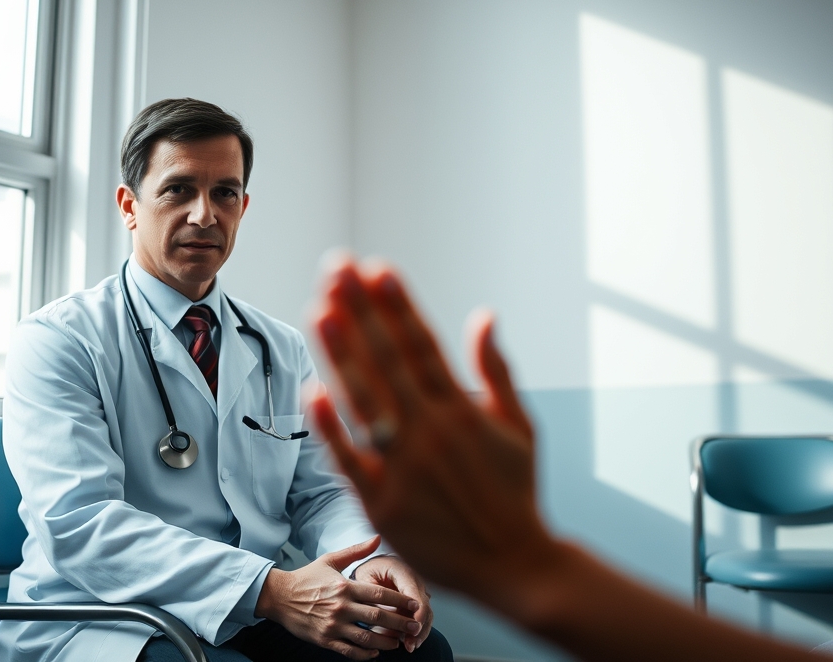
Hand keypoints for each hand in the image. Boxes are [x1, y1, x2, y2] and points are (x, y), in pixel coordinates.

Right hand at [256, 535, 424, 659]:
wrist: (279, 596)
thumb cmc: (307, 577)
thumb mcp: (331, 560)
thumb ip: (356, 551)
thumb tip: (379, 537)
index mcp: (345, 586)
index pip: (379, 594)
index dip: (400, 600)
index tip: (415, 605)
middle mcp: (341, 607)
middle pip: (378, 617)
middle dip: (400, 623)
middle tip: (416, 627)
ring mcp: (333, 625)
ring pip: (366, 639)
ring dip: (386, 642)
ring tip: (398, 642)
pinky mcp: (325, 640)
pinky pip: (350, 652)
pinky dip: (365, 655)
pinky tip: (375, 654)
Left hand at [309, 259, 557, 613]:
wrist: (517, 565)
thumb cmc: (516, 493)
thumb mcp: (520, 426)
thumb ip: (495, 369)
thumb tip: (483, 315)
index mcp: (462, 408)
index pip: (422, 344)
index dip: (397, 304)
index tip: (376, 267)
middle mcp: (431, 430)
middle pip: (387, 360)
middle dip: (360, 311)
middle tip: (336, 268)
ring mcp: (405, 465)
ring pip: (365, 399)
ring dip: (342, 353)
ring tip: (321, 309)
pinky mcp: (383, 502)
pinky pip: (350, 459)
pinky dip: (331, 427)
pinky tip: (312, 389)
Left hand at [353, 556, 432, 652]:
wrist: (373, 566)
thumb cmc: (367, 573)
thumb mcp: (365, 582)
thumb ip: (376, 600)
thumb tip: (388, 623)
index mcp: (401, 569)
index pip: (413, 591)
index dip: (417, 612)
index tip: (413, 629)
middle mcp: (414, 578)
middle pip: (424, 604)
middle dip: (419, 626)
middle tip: (410, 644)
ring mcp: (418, 589)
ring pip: (426, 612)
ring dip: (420, 631)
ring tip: (410, 646)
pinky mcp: (417, 600)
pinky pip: (421, 616)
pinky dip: (417, 630)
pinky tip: (410, 642)